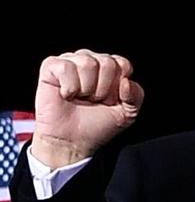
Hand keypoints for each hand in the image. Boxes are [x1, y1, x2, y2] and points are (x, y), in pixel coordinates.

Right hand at [32, 49, 144, 167]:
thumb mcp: (128, 113)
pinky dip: (69, 86)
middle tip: (93, 100)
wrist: (72, 141)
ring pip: (88, 63)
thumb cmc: (97, 124)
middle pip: (107, 63)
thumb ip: (136, 95)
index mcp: (111, 67)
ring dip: (86, 88)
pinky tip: (66, 94)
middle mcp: (91, 60)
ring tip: (80, 98)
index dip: (118, 87)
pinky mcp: (51, 66)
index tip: (110, 100)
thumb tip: (126, 81)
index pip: (123, 64)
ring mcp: (71, 61)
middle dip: (103, 89)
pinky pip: (66, 67)